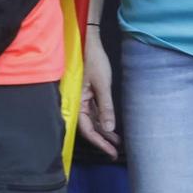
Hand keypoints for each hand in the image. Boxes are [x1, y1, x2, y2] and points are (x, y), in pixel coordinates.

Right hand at [77, 29, 118, 158]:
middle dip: (101, 139)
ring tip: (116, 140)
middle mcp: (76, 100)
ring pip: (90, 119)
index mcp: (76, 100)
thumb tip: (109, 128)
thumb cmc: (93, 60)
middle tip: (114, 151)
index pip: (86, 128)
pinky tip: (109, 125)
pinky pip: (92, 110)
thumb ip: (105, 107)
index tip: (111, 152)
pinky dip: (101, 118)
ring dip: (102, 130)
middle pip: (88, 126)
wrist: (87, 39)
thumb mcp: (102, 84)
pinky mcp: (85, 91)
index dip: (99, 142)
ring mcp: (80, 96)